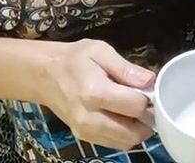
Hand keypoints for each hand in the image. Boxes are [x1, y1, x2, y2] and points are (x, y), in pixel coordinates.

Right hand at [40, 39, 154, 149]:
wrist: (44, 74)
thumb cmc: (74, 59)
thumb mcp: (100, 51)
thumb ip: (126, 68)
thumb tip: (150, 80)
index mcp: (94, 92)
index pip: (135, 106)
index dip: (148, 97)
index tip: (147, 88)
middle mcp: (89, 118)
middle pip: (133, 132)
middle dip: (146, 119)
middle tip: (146, 103)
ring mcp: (85, 131)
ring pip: (125, 142)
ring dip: (137, 129)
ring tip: (133, 109)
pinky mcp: (83, 137)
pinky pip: (114, 144)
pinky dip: (125, 134)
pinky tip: (122, 117)